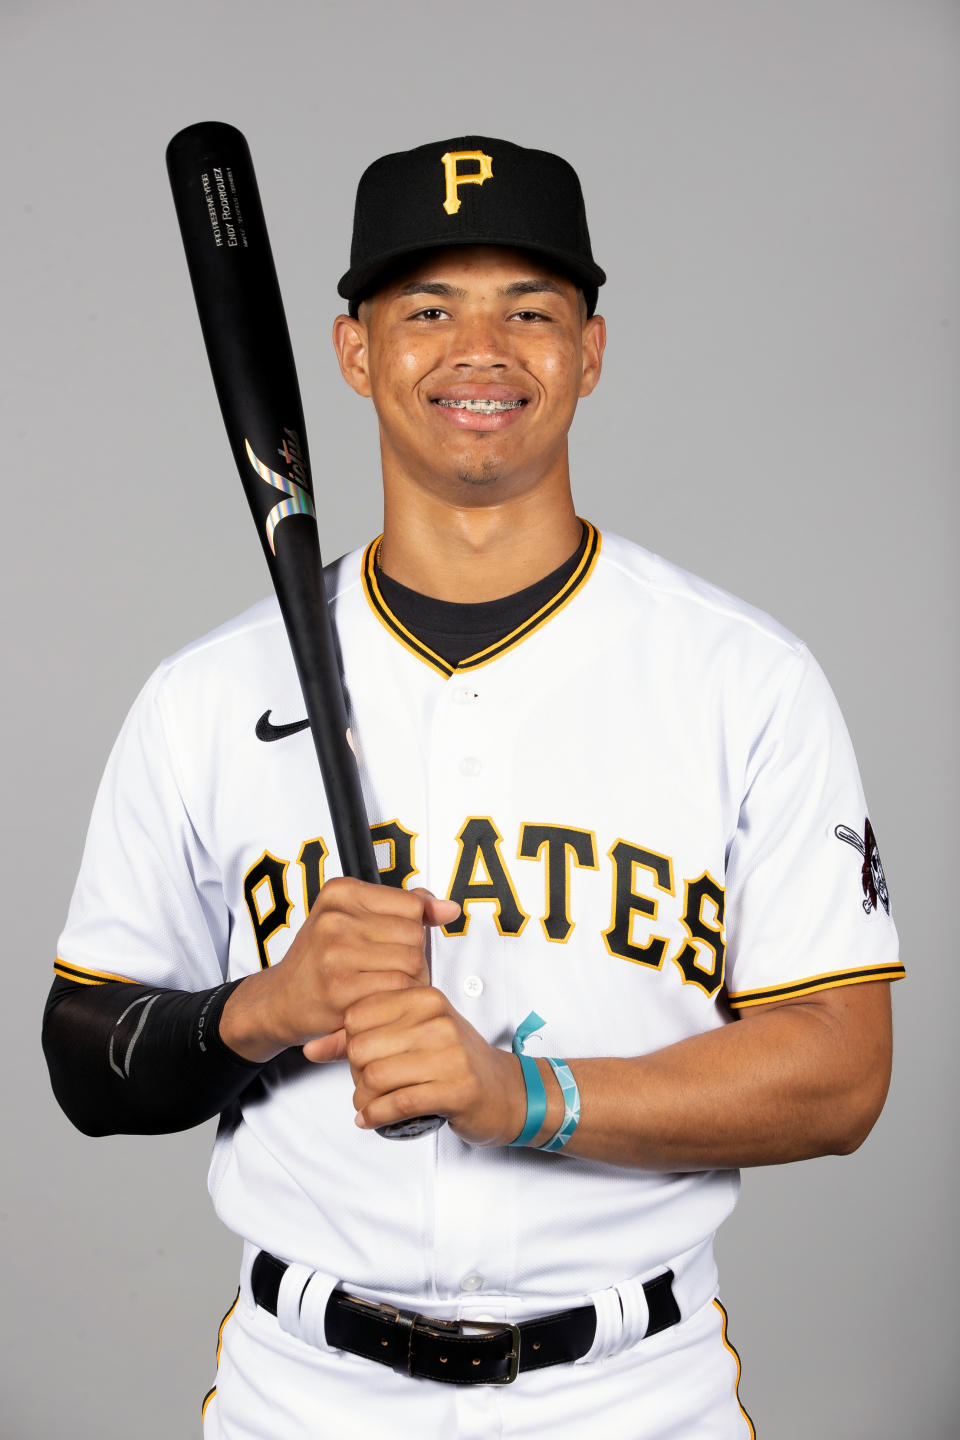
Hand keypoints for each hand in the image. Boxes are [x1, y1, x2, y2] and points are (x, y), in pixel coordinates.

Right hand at [219, 880, 458, 1062]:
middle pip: (415, 935)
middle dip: (412, 957)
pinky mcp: (341, 988)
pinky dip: (397, 1000)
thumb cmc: (320, 960)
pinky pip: (398, 990)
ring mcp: (336, 952)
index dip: (413, 928)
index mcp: (340, 892)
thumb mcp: (354, 919)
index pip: (412, 904)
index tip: (394, 941)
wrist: (279, 1000)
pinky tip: (378, 1001)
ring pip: (412, 963)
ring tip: (384, 986)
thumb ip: (403, 907)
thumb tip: (449, 908)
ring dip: (409, 981)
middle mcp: (336, 917)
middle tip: (387, 970)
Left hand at [344, 986, 527, 1145]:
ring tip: (368, 1104)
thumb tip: (309, 1048)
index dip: (347, 1042)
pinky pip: (397, 1104)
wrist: (507, 1092)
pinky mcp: (456, 1089)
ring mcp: (449, 1054)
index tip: (360, 1058)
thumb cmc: (454, 1062)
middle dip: (354, 1074)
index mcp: (424, 998)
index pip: (356, 1015)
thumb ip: (362, 1037)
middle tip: (365, 1085)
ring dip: (363, 1099)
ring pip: (375, 1077)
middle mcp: (436, 1020)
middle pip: (361, 1048)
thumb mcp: (412, 1036)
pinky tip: (372, 1119)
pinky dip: (376, 1116)